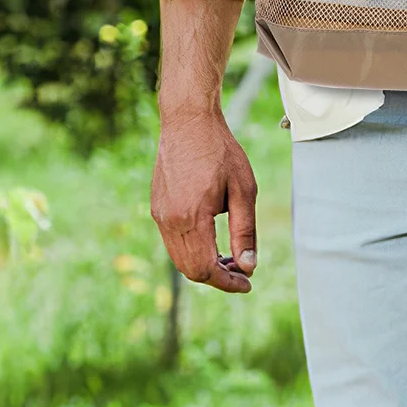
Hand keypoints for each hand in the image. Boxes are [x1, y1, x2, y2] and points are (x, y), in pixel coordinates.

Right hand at [151, 107, 258, 294]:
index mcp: (191, 218)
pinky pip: (173, 242)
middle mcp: (169, 221)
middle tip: (243, 271)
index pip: (205, 269)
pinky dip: (192, 251)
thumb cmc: (221, 151)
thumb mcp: (244, 190)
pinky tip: (213, 241)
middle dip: (218, 277)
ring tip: (231, 258)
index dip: (227, 283)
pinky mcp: (156, 208)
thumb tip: (249, 266)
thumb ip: (245, 231)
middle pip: (190, 269)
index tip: (248, 284)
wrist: (189, 122)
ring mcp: (159, 215)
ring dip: (204, 265)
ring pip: (179, 259)